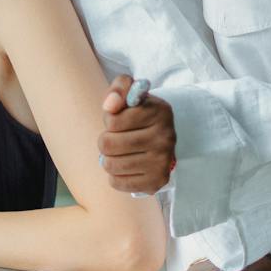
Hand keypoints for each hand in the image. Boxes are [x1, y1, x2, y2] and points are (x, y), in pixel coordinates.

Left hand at [100, 73, 175, 192]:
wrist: (160, 139)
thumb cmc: (138, 114)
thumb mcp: (131, 93)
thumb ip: (119, 88)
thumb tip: (110, 105)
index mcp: (160, 112)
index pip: (112, 121)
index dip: (109, 120)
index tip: (118, 120)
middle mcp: (165, 138)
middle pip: (107, 144)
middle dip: (105, 141)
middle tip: (115, 138)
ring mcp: (162, 162)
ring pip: (110, 165)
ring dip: (108, 158)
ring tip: (118, 152)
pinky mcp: (157, 182)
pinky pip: (117, 182)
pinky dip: (114, 175)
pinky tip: (124, 166)